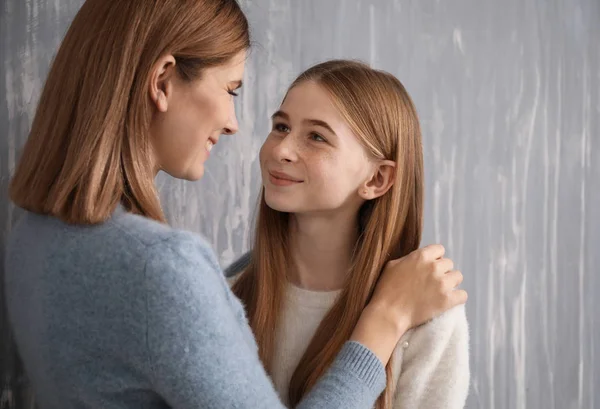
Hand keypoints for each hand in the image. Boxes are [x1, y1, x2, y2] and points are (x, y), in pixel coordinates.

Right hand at [350, 244, 466, 363]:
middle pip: (449, 263)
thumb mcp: (392, 265)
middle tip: (433, 282)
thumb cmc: (386, 290)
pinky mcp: (447, 300)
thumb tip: (417, 259)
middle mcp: (434, 267)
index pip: (439, 249)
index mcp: (421, 256)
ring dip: (450, 283)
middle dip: (442, 271)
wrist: (388, 313)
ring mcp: (442, 284)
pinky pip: (463, 295)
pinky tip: (449, 301)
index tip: (430, 266)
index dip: (435, 258)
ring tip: (441, 291)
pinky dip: (457, 298)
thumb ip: (408, 259)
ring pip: (458, 277)